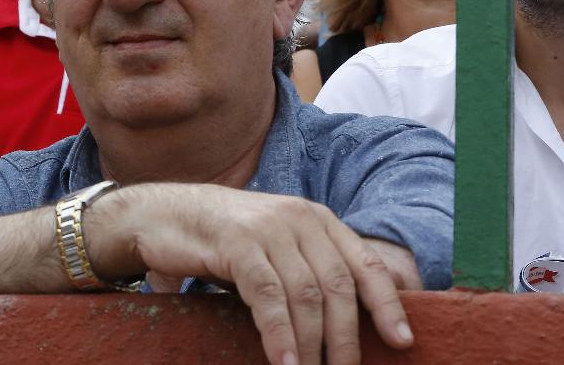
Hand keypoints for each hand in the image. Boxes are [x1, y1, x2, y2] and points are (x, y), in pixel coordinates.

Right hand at [88, 184, 414, 364]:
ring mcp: (268, 228)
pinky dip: (280, 335)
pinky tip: (285, 362)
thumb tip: (347, 321)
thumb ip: (307, 268)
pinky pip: (269, 297)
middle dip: (346, 339)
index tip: (403, 341)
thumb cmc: (220, 239)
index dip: (388, 305)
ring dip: (314, 346)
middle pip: (338, 287)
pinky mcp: (238, 242)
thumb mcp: (273, 246)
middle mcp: (299, 218)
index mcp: (316, 219)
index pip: (366, 264)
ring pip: (306, 296)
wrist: (160, 214)